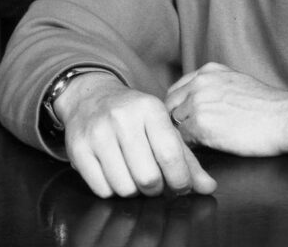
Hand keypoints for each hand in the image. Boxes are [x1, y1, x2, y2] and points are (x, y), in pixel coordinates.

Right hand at [54, 72, 216, 198]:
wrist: (92, 97)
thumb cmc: (134, 116)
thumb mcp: (162, 126)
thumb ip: (187, 158)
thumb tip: (208, 187)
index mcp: (150, 108)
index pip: (170, 154)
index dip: (179, 179)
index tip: (180, 186)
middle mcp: (123, 117)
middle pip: (147, 177)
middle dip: (155, 188)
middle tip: (155, 182)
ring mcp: (98, 132)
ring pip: (124, 187)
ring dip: (133, 191)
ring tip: (134, 175)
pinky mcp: (78, 147)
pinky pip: (102, 189)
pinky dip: (112, 190)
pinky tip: (115, 173)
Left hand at [165, 63, 287, 157]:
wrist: (283, 117)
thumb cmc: (267, 106)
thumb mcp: (237, 82)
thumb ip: (214, 87)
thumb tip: (202, 104)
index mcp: (208, 71)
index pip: (177, 90)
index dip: (180, 108)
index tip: (185, 121)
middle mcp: (199, 82)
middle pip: (169, 106)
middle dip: (176, 122)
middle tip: (187, 138)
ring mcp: (197, 102)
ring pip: (174, 125)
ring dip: (182, 137)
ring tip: (196, 148)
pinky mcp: (200, 125)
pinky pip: (183, 142)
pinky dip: (190, 150)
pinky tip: (204, 152)